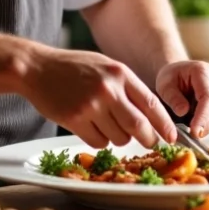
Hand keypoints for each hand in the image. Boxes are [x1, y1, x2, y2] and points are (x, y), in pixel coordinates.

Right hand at [20, 48, 176, 148]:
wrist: (36, 68)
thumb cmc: (73, 68)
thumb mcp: (105, 66)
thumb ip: (126, 86)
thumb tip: (151, 115)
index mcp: (120, 73)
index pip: (151, 104)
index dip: (164, 124)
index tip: (172, 136)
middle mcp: (108, 89)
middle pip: (139, 126)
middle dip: (148, 139)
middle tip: (149, 143)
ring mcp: (91, 105)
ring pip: (119, 138)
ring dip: (118, 138)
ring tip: (106, 123)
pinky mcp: (74, 120)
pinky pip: (98, 142)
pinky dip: (99, 140)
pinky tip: (90, 126)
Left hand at [155, 60, 208, 137]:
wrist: (177, 74)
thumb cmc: (171, 78)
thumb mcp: (164, 85)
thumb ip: (172, 97)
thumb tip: (183, 112)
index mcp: (203, 71)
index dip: (203, 116)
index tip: (194, 132)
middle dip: (207, 125)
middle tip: (192, 137)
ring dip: (208, 126)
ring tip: (191, 130)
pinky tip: (196, 126)